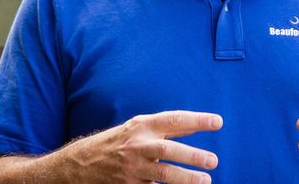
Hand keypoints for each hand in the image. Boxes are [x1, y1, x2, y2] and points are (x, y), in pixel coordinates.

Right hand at [66, 110, 222, 183]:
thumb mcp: (140, 128)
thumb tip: (197, 127)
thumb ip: (168, 129)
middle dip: (191, 155)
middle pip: (167, 149)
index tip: (218, 121)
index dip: (196, 120)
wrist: (81, 164)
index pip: (173, 120)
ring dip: (185, 179)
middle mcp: (137, 145)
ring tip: (205, 182)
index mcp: (142, 125)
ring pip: (162, 174)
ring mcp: (132, 168)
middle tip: (213, 160)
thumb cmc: (118, 142)